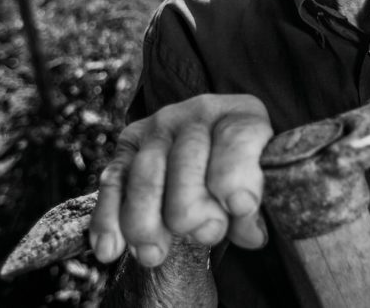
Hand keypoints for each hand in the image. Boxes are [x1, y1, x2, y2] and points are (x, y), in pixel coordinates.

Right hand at [88, 94, 273, 266]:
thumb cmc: (243, 177)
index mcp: (240, 116)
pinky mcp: (128, 147)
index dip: (236, 177)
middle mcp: (197, 114)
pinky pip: (113, 182)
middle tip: (204, 234)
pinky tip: (110, 249)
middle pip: (185, 162)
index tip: (238, 207)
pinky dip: (108, 218)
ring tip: (154, 255)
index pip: (236, 140)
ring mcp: (158, 128)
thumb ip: (255, 211)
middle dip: (192, 209)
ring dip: (146, 222)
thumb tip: (251, 234)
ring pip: (145, 176)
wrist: (212, 158)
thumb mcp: (261, 187)